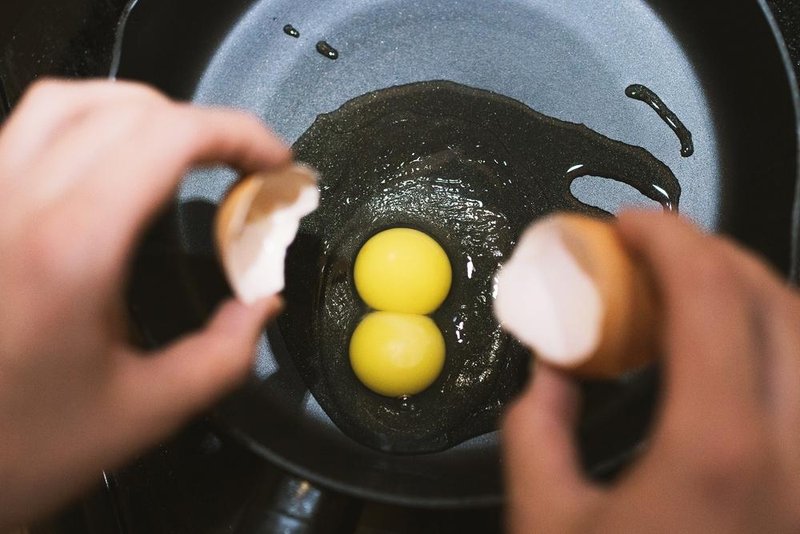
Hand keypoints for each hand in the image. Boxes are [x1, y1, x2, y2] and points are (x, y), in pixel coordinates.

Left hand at [0, 79, 288, 528]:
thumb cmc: (12, 447)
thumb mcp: (143, 411)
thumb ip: (223, 356)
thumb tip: (261, 307)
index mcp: (69, 250)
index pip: (168, 136)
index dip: (238, 133)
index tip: (273, 162)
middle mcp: (15, 208)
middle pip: (125, 107)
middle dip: (204, 124)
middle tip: (241, 164)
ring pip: (65, 101)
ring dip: (143, 111)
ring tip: (185, 147)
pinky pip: (25, 129)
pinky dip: (89, 124)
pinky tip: (113, 162)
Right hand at [503, 212, 799, 532]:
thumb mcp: (547, 524)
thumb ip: (537, 432)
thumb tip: (550, 377)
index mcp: (717, 450)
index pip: (710, 295)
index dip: (668, 237)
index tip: (630, 224)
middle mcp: (793, 456)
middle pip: (777, 302)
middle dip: (714, 252)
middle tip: (657, 248)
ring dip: (750, 294)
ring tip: (690, 293)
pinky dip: (767, 344)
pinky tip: (723, 360)